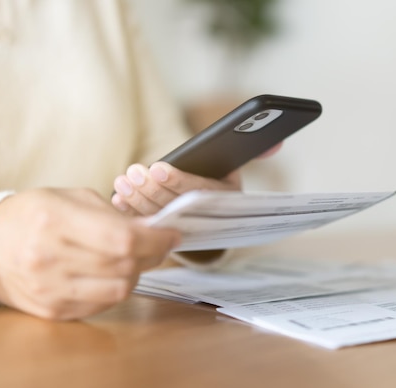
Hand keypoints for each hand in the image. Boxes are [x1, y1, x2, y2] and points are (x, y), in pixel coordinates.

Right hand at [0, 188, 180, 319]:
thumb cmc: (33, 216)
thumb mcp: (70, 198)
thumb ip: (114, 214)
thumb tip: (155, 227)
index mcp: (54, 220)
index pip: (123, 239)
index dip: (157, 238)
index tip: (172, 233)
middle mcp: (49, 258)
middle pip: (126, 265)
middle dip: (153, 254)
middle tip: (159, 244)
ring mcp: (49, 289)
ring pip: (120, 289)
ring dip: (138, 273)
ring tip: (134, 259)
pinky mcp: (53, 311)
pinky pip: (103, 305)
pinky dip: (116, 288)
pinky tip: (112, 273)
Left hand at [110, 142, 281, 215]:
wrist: (214, 214)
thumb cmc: (221, 180)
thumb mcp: (238, 166)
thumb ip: (256, 151)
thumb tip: (276, 142)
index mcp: (227, 200)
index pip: (203, 192)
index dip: (180, 181)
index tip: (157, 168)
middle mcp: (209, 218)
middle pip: (177, 205)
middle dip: (152, 189)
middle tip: (132, 172)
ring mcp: (188, 229)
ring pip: (161, 216)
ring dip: (139, 200)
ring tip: (123, 181)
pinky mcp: (170, 236)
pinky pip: (149, 227)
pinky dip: (132, 213)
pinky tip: (120, 200)